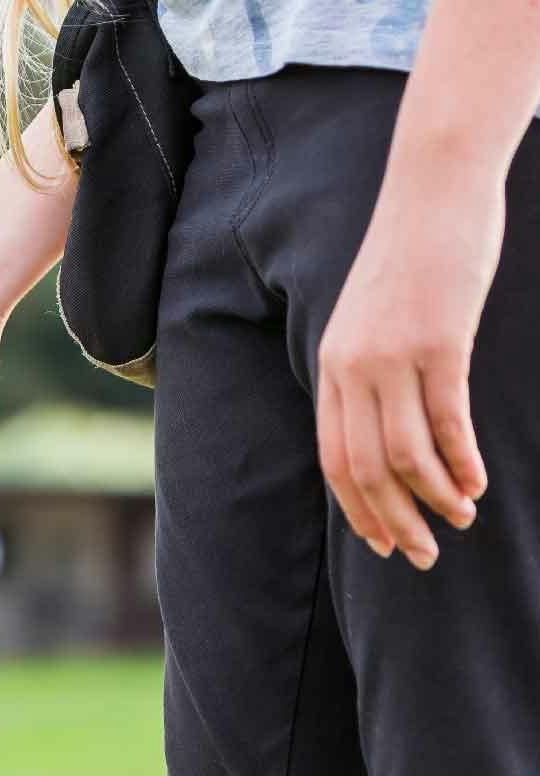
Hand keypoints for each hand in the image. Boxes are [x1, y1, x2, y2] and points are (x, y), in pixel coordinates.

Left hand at [316, 163, 501, 568]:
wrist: (434, 187)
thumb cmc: (414, 255)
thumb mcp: (375, 320)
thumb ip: (373, 372)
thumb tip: (388, 428)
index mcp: (332, 367)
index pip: (333, 458)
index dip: (358, 508)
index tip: (381, 543)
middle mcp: (352, 368)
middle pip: (364, 468)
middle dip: (393, 520)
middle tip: (422, 556)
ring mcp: (393, 356)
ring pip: (405, 453)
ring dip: (434, 497)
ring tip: (462, 520)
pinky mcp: (438, 341)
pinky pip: (445, 420)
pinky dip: (460, 461)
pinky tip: (476, 484)